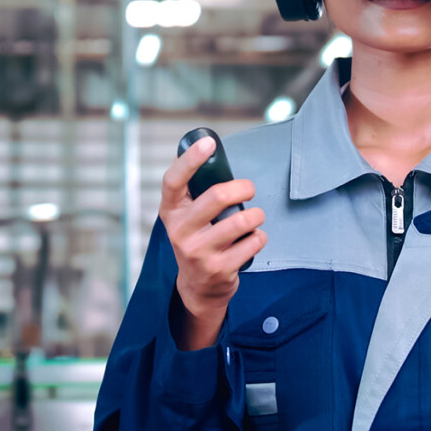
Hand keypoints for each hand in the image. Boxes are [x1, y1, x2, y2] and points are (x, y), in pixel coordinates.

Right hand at [159, 136, 266, 349]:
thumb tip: (194, 145)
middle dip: (243, 187)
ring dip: (257, 215)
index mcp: (171, 211)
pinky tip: (253, 238)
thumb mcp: (184, 216)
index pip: (174, 180)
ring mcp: (199, 252)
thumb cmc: (195, 239)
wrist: (197, 287)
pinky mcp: (219, 269)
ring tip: (256, 216)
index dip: (190, 159)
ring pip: (241, 220)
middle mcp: (180, 231)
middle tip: (250, 188)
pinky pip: (252, 242)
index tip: (209, 143)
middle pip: (217, 197)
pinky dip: (259, 237)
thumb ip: (190, 188)